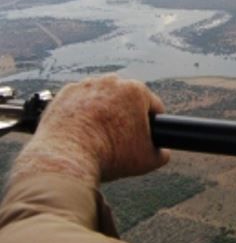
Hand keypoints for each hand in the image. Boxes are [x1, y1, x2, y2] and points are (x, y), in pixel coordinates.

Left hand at [11, 75, 169, 185]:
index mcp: (137, 91)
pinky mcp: (64, 93)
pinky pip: (80, 101)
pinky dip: (81, 113)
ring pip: (102, 97)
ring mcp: (86, 85)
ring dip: (104, 110)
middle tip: (121, 137)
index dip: (153, 122)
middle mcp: (112, 81)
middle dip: (126, 114)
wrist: (66, 159)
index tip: (146, 135)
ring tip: (100, 133)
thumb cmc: (109, 156)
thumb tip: (163, 153)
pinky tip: (82, 130)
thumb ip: (162, 154)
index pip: (153, 106)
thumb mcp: (147, 160)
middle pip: (127, 99)